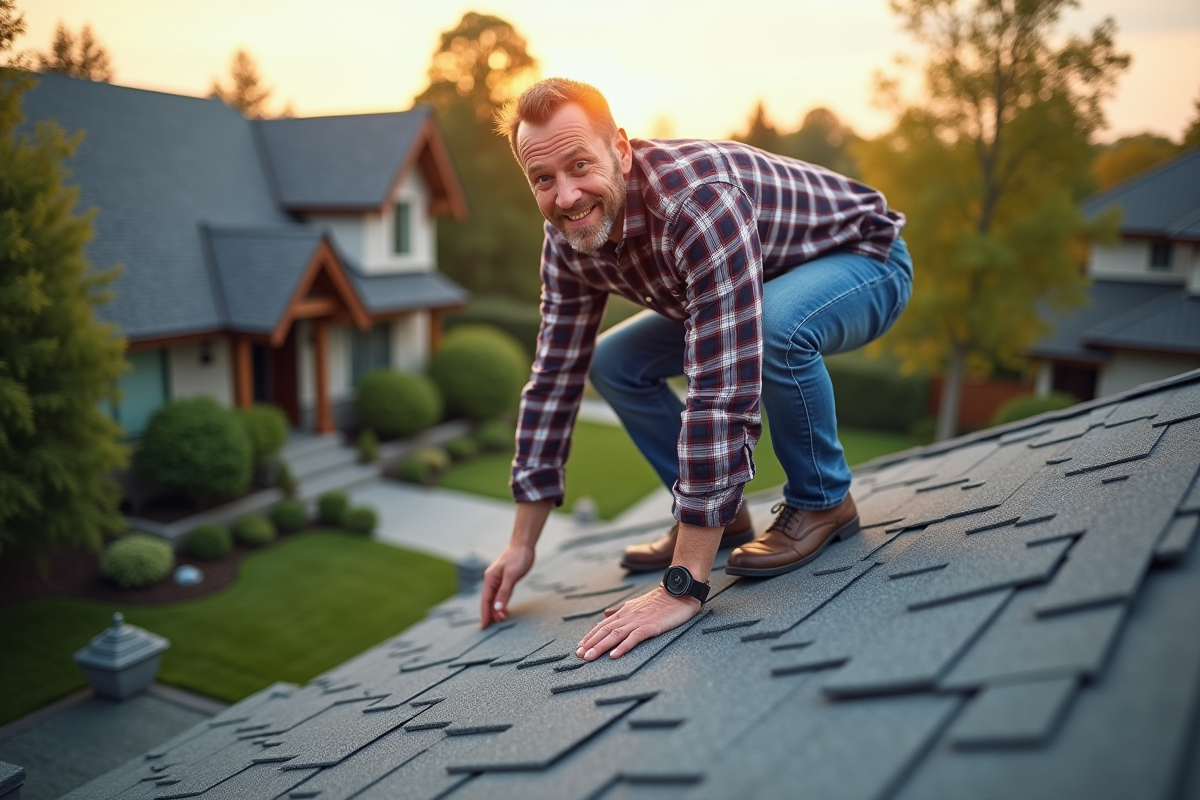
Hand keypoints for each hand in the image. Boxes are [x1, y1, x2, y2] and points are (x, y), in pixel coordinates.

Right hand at [480, 543, 534, 628]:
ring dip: (496, 610)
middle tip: (493, 629)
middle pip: (488, 602)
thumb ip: (504, 592)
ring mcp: (498, 580)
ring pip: (495, 599)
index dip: (485, 615)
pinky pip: (501, 595)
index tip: (484, 627)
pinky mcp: (506, 579)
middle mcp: (492, 580)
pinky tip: (505, 610)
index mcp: (490, 579)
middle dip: (490, 615)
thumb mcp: (512, 576)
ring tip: (501, 622)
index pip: (485, 601)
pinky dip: (502, 604)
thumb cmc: (518, 557)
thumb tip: (497, 608)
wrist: (524, 544)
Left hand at [575, 586, 700, 660]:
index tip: (580, 647)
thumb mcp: (637, 604)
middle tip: (579, 655)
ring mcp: (639, 621)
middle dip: (590, 643)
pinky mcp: (651, 626)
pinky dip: (622, 647)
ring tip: (589, 657)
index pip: (603, 625)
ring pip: (615, 635)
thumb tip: (606, 614)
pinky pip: (634, 638)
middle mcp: (628, 616)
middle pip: (605, 631)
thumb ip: (621, 611)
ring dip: (600, 647)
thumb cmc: (660, 601)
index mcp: (625, 611)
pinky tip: (614, 655)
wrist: (679, 593)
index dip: (590, 636)